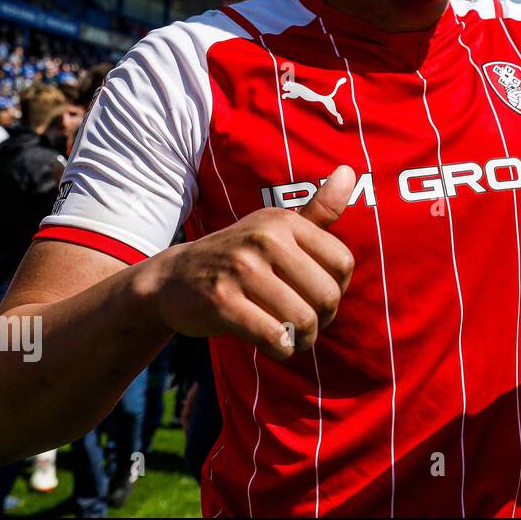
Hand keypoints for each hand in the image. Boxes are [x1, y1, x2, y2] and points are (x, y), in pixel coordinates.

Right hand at [134, 166, 356, 360]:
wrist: (171, 279)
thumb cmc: (238, 257)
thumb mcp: (275, 228)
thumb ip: (317, 210)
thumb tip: (349, 171)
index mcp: (283, 222)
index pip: (343, 262)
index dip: (339, 287)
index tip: (318, 296)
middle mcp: (264, 240)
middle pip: (327, 295)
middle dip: (323, 319)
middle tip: (308, 324)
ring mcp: (240, 270)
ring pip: (303, 319)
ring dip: (304, 339)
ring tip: (294, 337)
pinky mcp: (221, 302)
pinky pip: (275, 336)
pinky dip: (282, 349)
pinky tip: (276, 345)